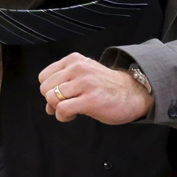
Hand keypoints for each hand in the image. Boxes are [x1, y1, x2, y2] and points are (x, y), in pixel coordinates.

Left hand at [38, 53, 152, 123]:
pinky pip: (62, 109)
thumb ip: (63, 87)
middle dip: (53, 100)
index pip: (43, 77)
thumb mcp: (83, 77)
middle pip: (45, 88)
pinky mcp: (90, 100)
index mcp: (74, 60)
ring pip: (51, 98)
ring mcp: (85, 83)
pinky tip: (74, 115)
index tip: (63, 96)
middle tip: (68, 104)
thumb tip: (47, 108)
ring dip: (58, 109)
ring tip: (73, 109)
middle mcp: (78, 68)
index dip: (50, 90)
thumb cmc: (106, 88)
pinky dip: (63, 116)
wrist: (133, 93)